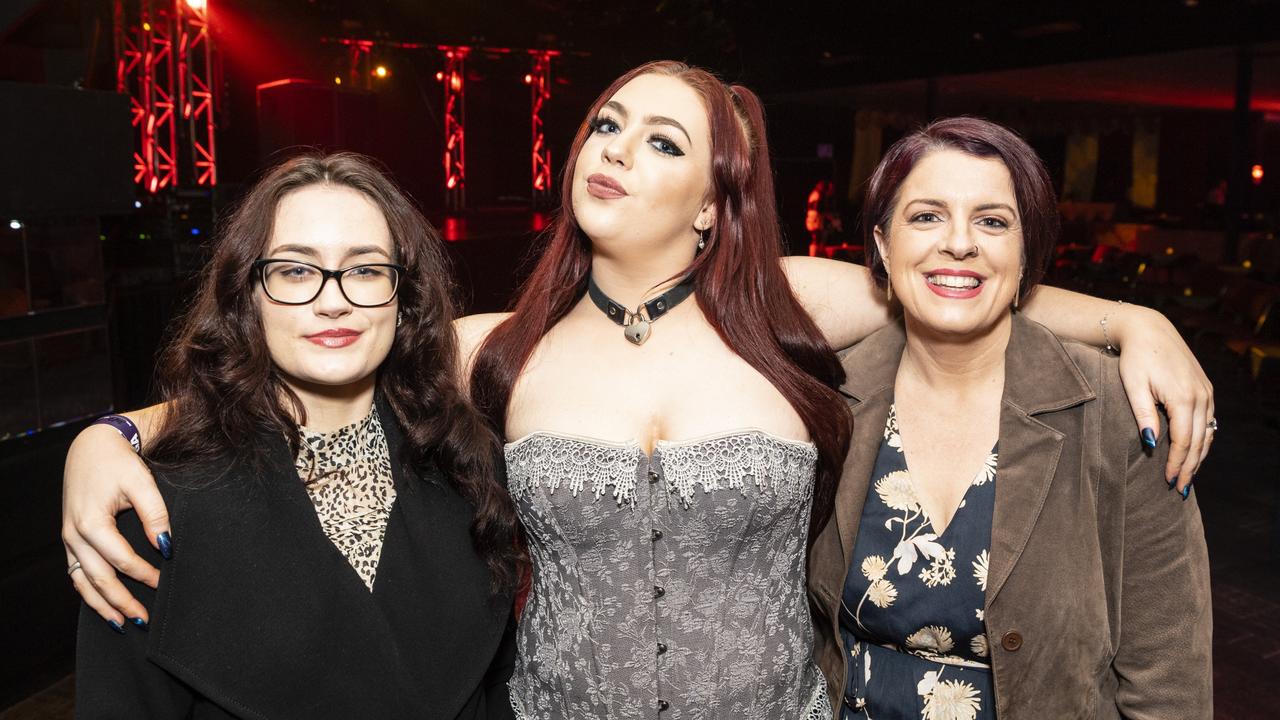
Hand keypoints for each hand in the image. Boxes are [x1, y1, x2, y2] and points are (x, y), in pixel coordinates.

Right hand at [62, 423, 169, 624]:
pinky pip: (76, 572)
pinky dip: (88, 592)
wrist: (91, 447)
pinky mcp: (70, 539)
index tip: (164, 582)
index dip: (144, 574)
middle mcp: (74, 535)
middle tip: (144, 620)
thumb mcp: (141, 483)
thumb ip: (155, 515)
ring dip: (102, 605)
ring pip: (82, 581)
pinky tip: (103, 604)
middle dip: (122, 602)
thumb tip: (166, 546)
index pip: (121, 560)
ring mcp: (68, 539)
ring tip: (122, 624)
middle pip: (99, 579)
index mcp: (91, 522)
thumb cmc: (116, 463)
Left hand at [1113, 305, 1214, 490]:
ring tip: (1188, 476)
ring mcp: (1206, 391)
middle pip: (1199, 441)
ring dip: (1199, 456)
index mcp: (1182, 397)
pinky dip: (1203, 439)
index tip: (1169, 482)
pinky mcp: (1205, 388)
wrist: (1148, 329)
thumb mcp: (1133, 386)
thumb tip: (1151, 444)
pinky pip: (1209, 421)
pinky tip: (1195, 452)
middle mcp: (1200, 395)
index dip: (1177, 464)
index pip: (1183, 441)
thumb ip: (1143, 415)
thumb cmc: (1135, 358)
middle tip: (1180, 488)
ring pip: (1207, 433)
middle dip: (1190, 467)